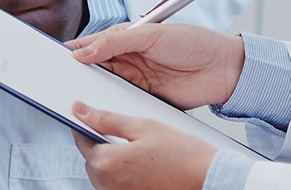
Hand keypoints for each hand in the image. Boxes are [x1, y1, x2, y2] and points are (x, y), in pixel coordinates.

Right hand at [67, 22, 245, 109]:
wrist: (225, 68)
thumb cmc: (193, 42)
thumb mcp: (151, 34)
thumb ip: (115, 42)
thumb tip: (83, 51)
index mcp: (125, 39)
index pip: (90, 44)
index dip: (71, 49)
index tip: (52, 56)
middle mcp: (126, 60)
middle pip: (92, 68)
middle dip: (75, 73)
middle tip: (57, 80)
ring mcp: (135, 81)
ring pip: (103, 87)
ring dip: (91, 91)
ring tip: (74, 95)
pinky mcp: (145, 99)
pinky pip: (121, 103)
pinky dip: (110, 106)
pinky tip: (100, 108)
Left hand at [70, 102, 217, 189]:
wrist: (211, 179)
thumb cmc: (183, 154)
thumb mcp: (143, 126)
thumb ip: (106, 119)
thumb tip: (79, 109)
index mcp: (107, 163)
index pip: (81, 140)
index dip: (88, 127)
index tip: (94, 121)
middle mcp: (108, 185)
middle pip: (92, 160)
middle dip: (104, 147)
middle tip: (129, 138)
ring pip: (104, 175)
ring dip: (114, 163)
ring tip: (142, 155)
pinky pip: (117, 186)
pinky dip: (125, 177)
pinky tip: (145, 168)